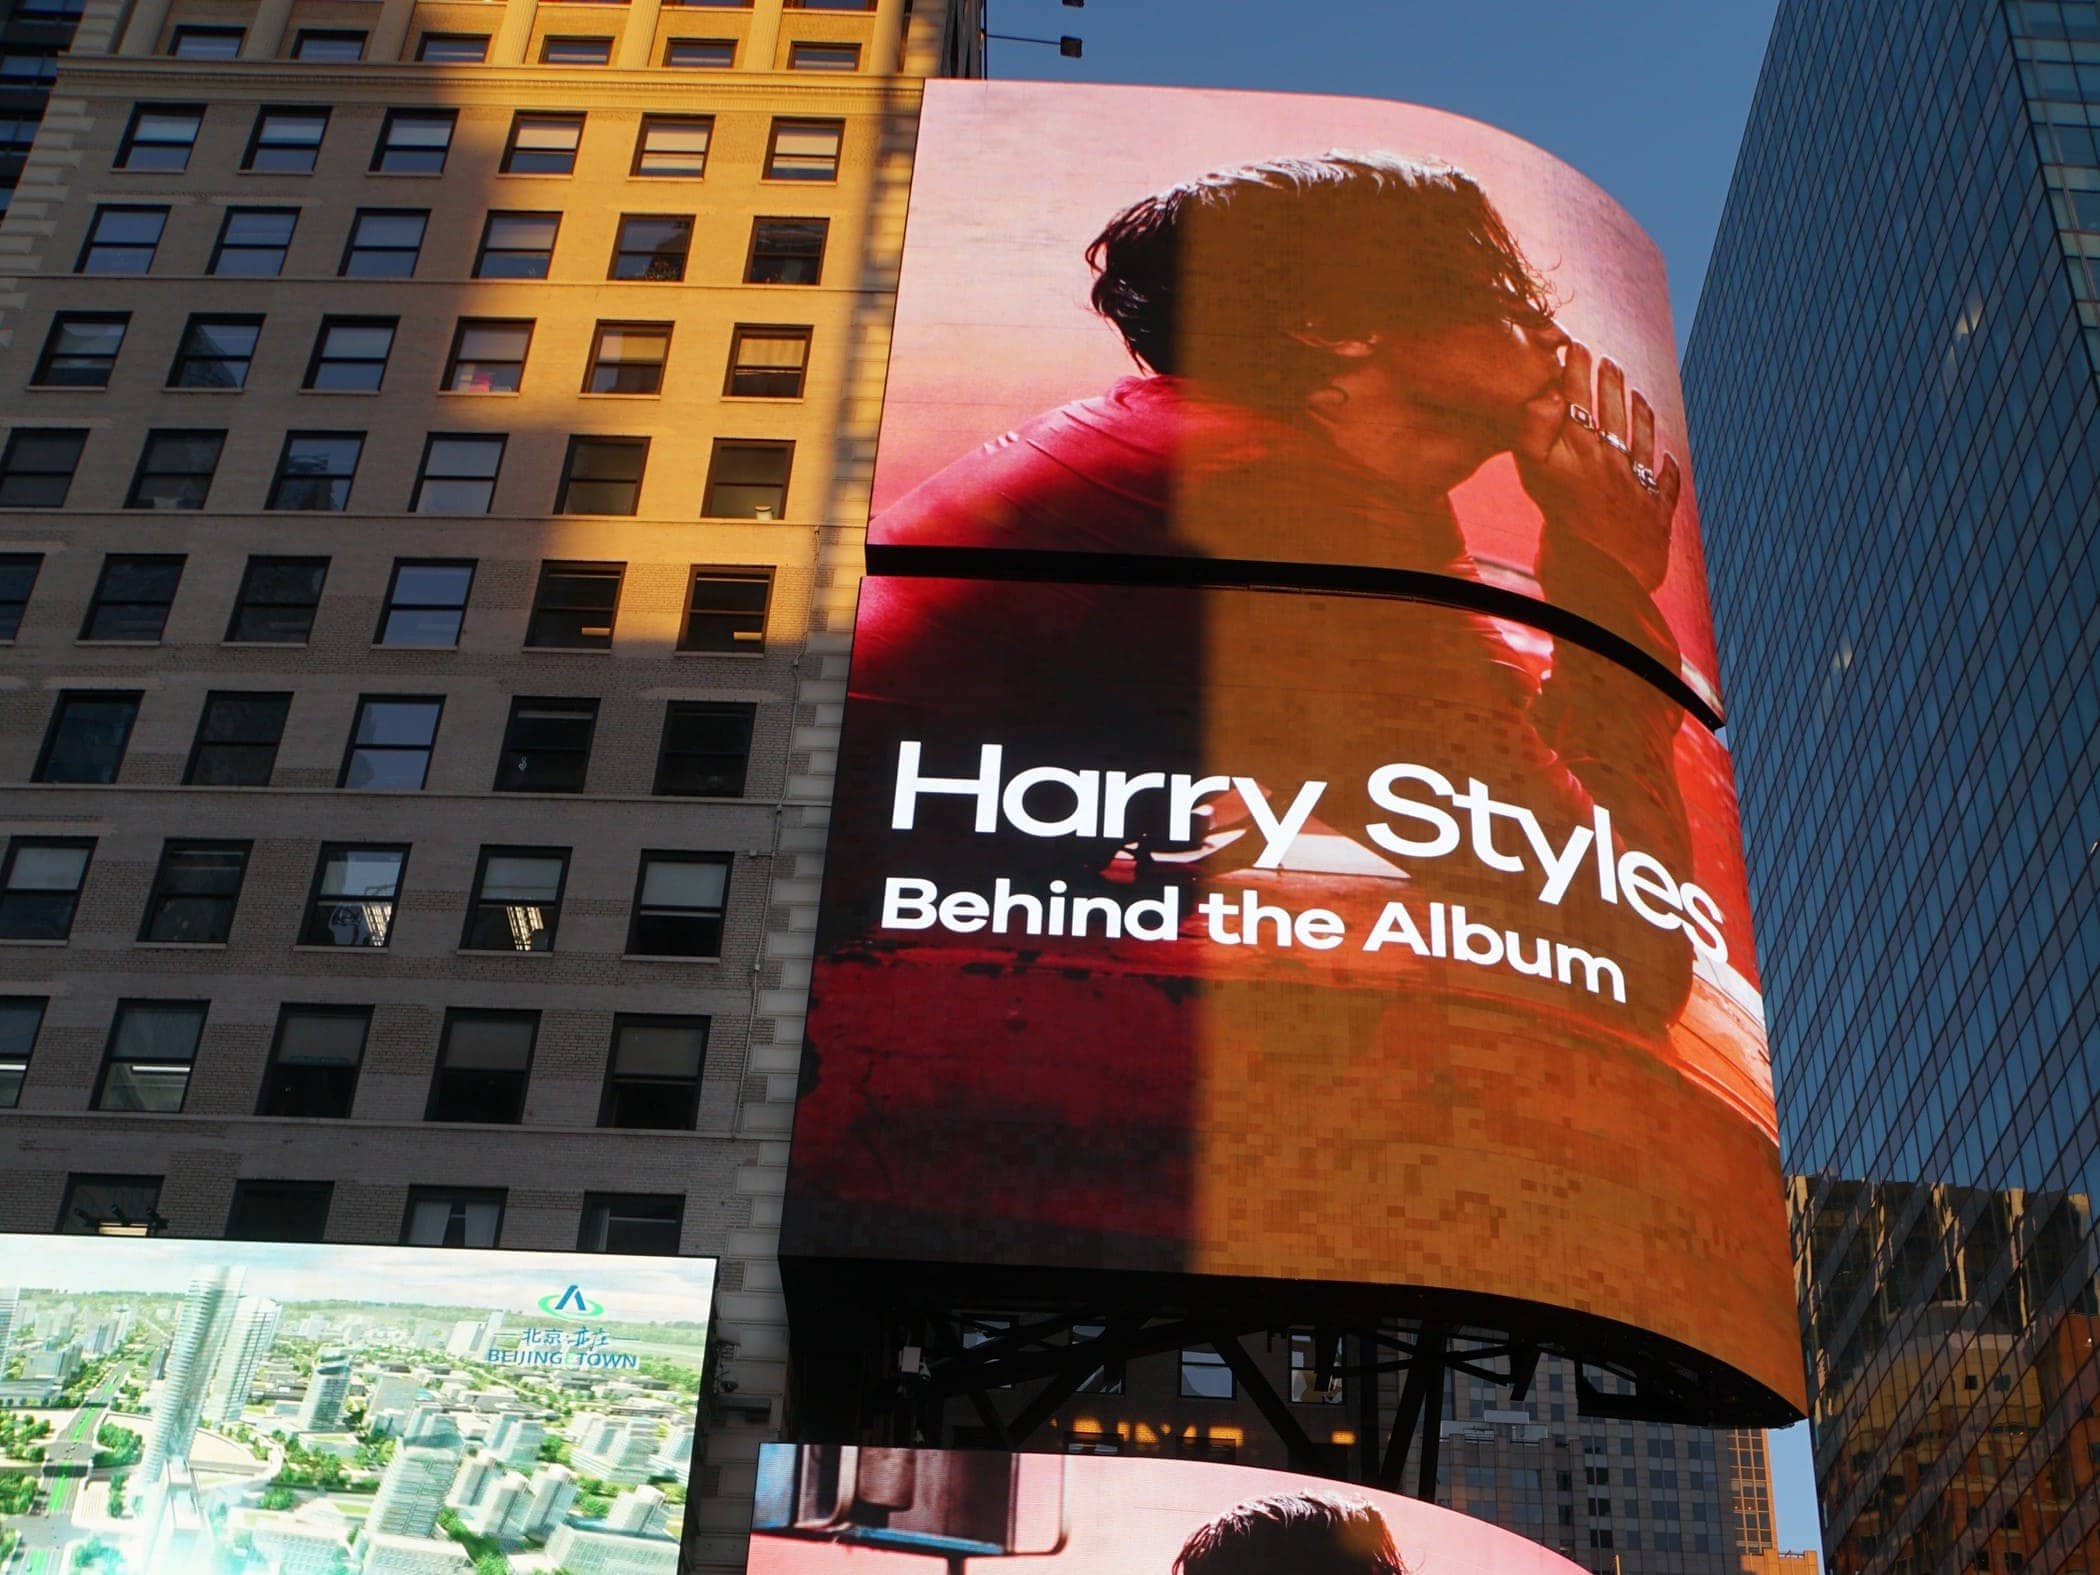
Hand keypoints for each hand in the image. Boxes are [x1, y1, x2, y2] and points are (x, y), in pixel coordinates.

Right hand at [1514, 340, 1680, 591]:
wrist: (1604, 582)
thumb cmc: (1561, 530)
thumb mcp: (1535, 478)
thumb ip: (1536, 433)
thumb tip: (1549, 395)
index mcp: (1579, 451)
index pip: (1575, 402)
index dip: (1575, 373)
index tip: (1575, 347)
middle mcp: (1610, 463)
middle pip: (1612, 414)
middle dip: (1609, 384)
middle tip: (1608, 361)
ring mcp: (1636, 487)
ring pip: (1641, 441)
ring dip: (1639, 415)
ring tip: (1637, 395)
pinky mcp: (1655, 516)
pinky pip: (1666, 486)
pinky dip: (1668, 472)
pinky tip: (1669, 462)